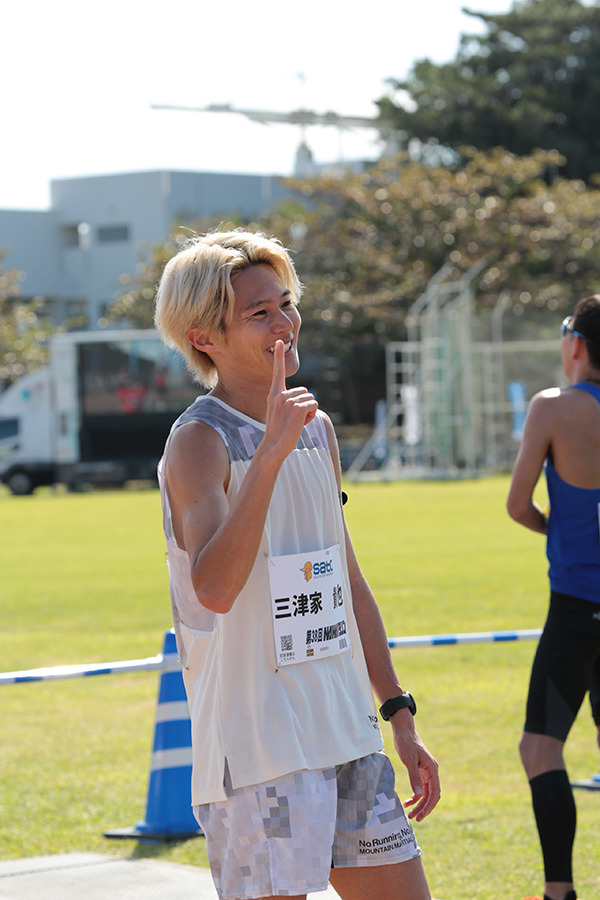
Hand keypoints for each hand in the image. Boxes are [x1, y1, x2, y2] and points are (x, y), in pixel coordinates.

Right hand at [264, 340, 317, 460]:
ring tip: (296, 423)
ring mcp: (288, 401)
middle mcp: (280, 395)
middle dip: (305, 404)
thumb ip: (289, 403)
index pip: (277, 372)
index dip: (278, 356)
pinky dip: (312, 414)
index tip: (280, 342)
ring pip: (311, 398)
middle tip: (294, 419)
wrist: (273, 447)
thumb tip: (309, 398)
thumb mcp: (279, 414)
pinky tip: (302, 424)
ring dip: (309, 411)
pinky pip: (314, 404)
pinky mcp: (298, 408)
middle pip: (305, 391)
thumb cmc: (278, 434)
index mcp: (274, 395)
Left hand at [391, 710, 439, 820]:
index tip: (422, 815)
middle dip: (424, 808)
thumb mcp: (409, 760)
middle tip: (415, 819)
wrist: (403, 731)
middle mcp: (432, 772)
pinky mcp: (420, 771)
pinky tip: (407, 802)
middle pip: (431, 795)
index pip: (435, 792)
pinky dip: (414, 796)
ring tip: (409, 814)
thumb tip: (418, 793)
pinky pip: (420, 788)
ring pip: (425, 793)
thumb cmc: (407, 743)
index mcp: (432, 769)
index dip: (430, 805)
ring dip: (419, 804)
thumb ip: (414, 776)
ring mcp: (426, 772)